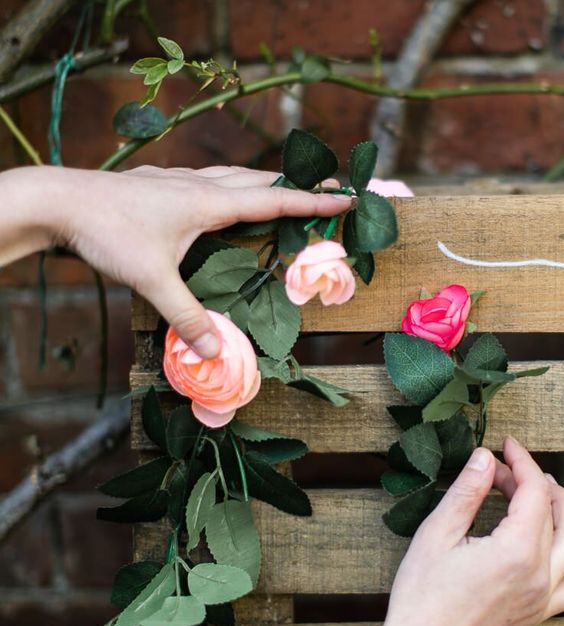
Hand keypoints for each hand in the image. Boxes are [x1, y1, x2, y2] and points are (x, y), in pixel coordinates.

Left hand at [0, 165, 351, 357]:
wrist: (59, 200)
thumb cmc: (108, 233)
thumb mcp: (151, 281)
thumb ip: (187, 316)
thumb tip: (216, 353)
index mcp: (209, 202)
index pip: (274, 200)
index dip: (313, 201)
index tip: (347, 197)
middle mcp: (201, 185)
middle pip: (262, 180)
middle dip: (299, 185)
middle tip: (330, 189)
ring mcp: (180, 180)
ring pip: (236, 177)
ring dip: (266, 184)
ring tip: (286, 193)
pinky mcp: (163, 183)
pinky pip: (212, 180)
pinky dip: (234, 187)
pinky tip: (223, 197)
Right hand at [351, 437, 563, 625]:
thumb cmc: (422, 595)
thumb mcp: (437, 533)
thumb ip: (467, 492)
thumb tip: (486, 457)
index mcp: (516, 551)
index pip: (533, 492)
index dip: (522, 463)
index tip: (507, 446)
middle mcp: (539, 574)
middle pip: (548, 513)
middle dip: (529, 482)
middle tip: (502, 468)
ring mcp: (543, 597)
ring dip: (562, 510)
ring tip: (547, 487)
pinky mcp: (538, 613)